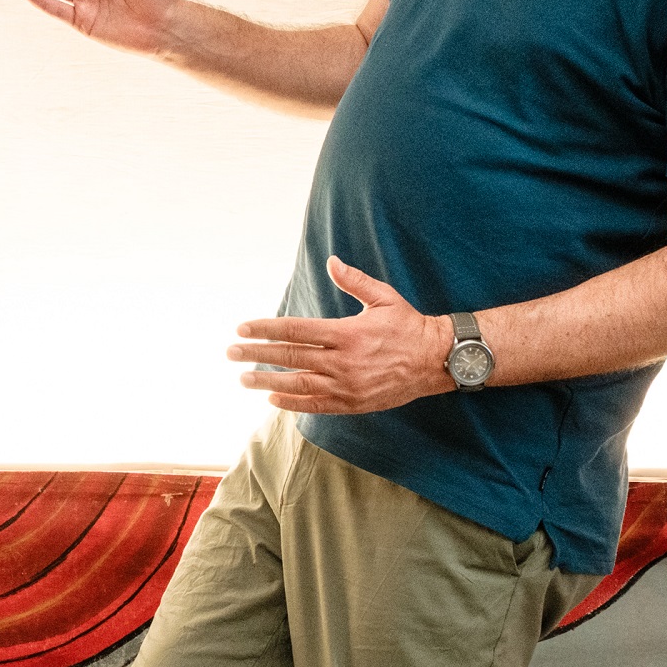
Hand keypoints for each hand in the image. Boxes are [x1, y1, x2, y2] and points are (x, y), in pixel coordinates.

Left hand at [229, 256, 450, 413]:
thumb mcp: (385, 297)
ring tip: (243, 378)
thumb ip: (355, 281)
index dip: (265, 329)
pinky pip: (316, 405)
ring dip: (267, 381)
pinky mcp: (354, 403)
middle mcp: (343, 361)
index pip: (295, 330)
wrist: (436, 360)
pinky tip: (273, 398)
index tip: (242, 328)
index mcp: (347, 333)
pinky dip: (293, 402)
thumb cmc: (409, 325)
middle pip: (290, 356)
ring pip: (298, 383)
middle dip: (256, 354)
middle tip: (230, 352)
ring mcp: (347, 385)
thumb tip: (331, 261)